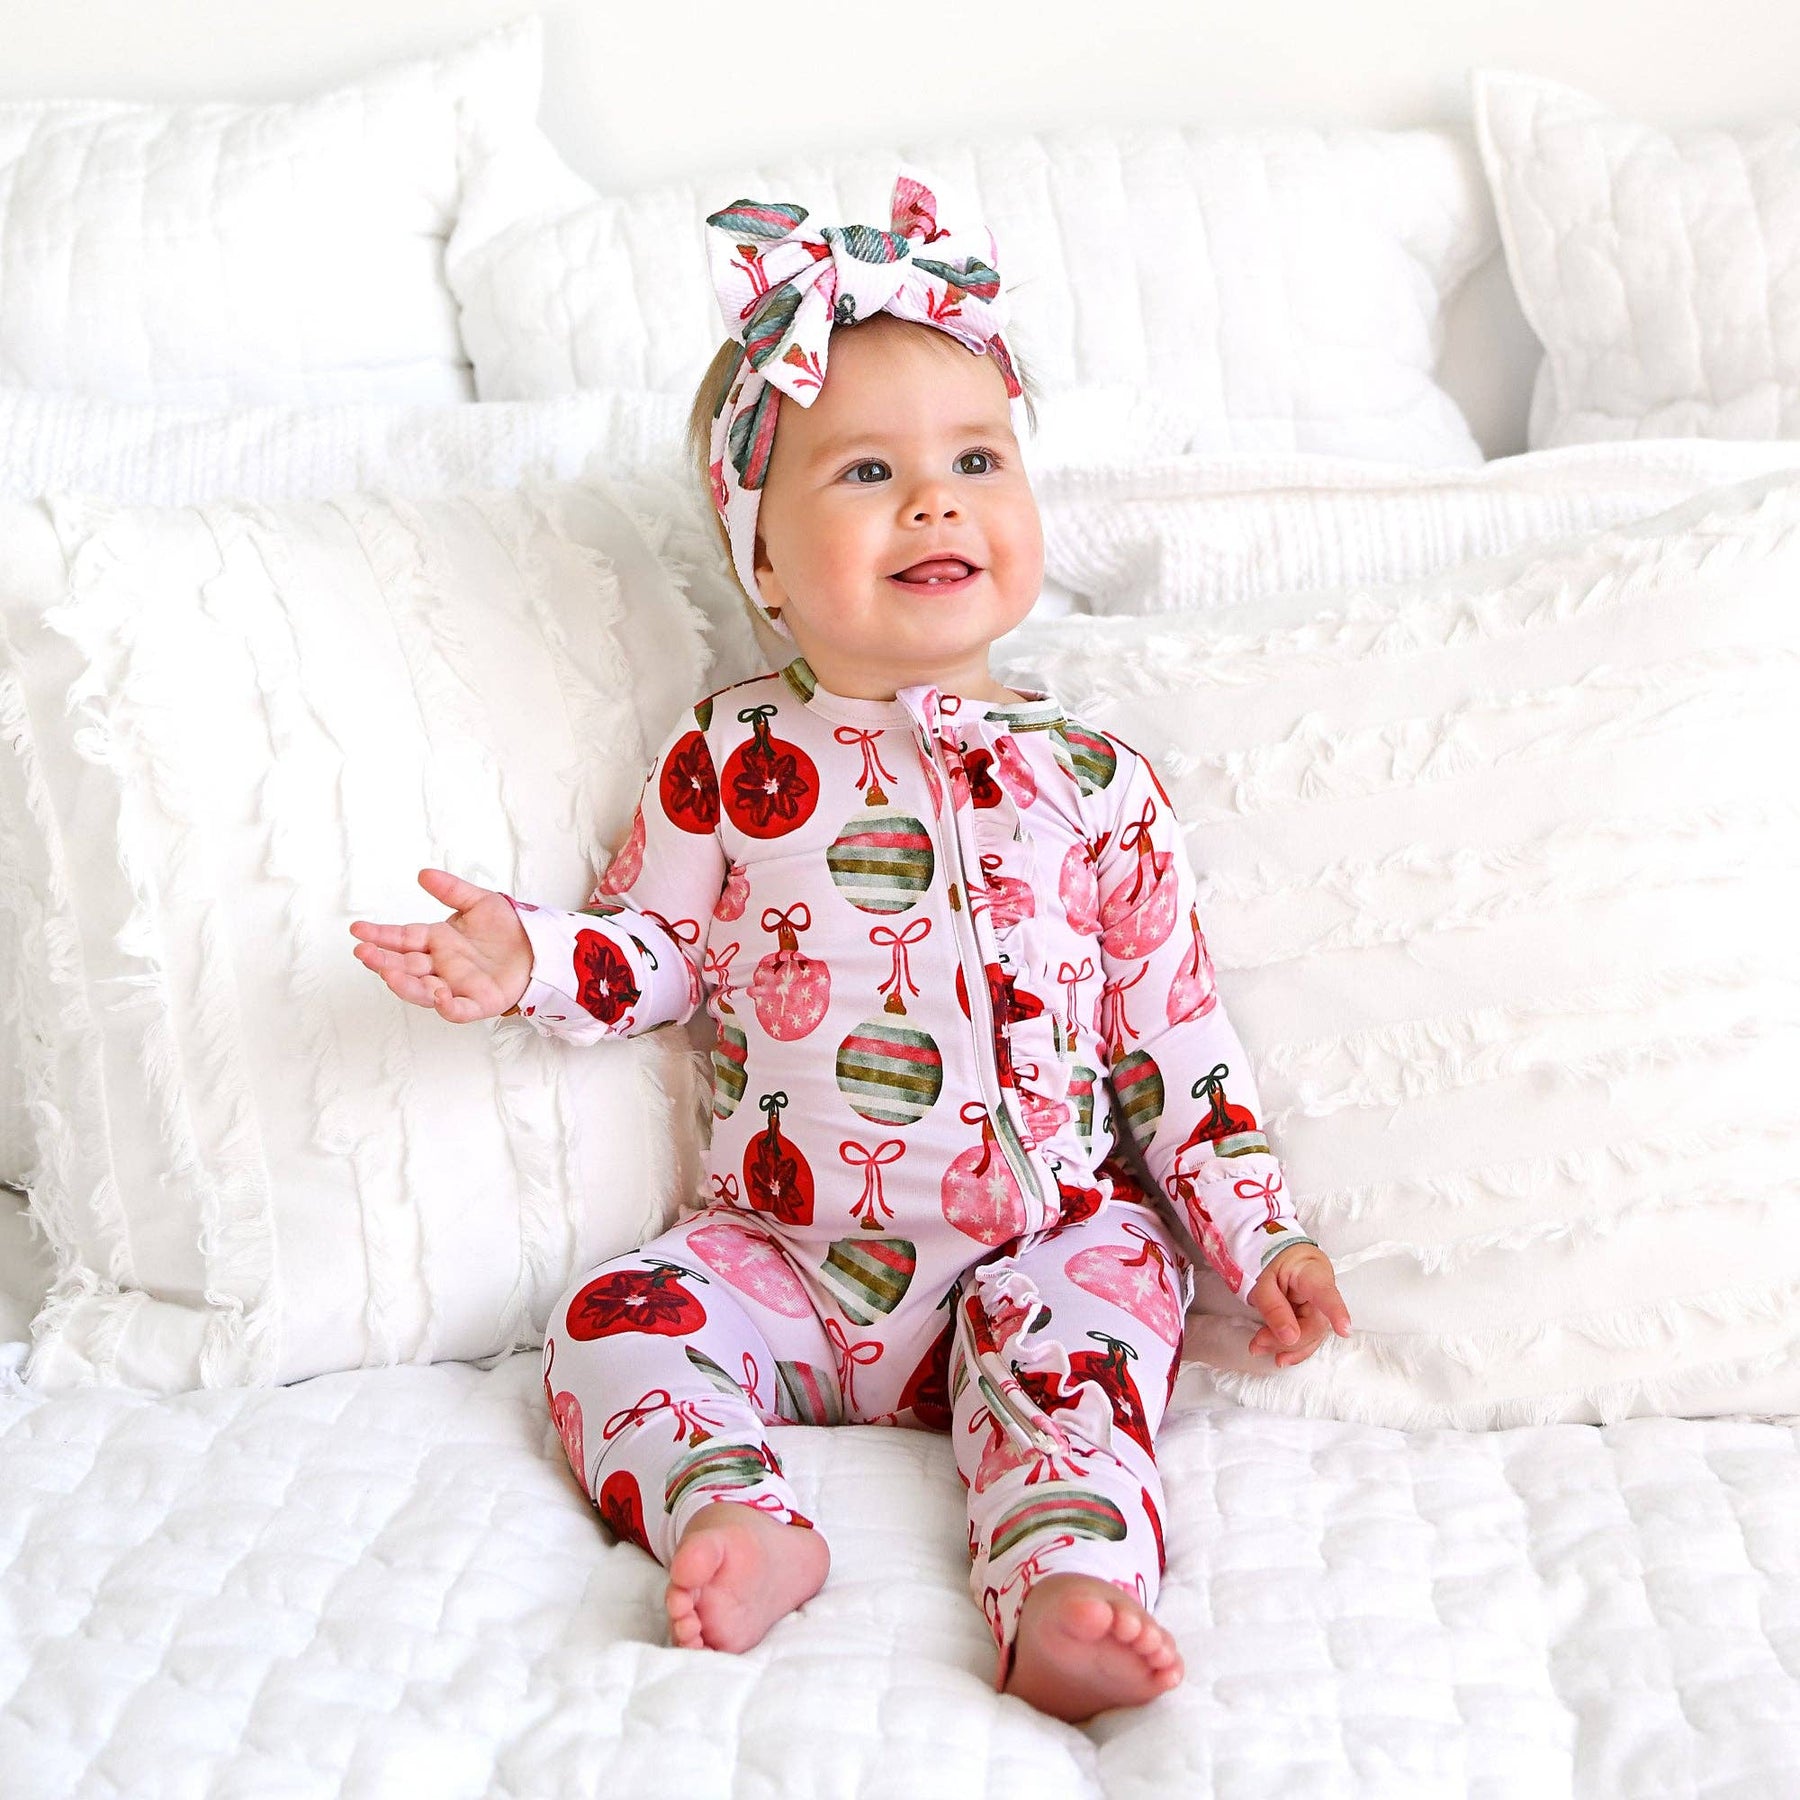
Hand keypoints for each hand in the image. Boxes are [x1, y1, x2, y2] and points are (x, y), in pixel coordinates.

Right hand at [348, 868, 531, 1023]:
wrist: (541, 946)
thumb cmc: (509, 928)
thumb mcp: (479, 902)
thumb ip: (452, 890)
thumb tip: (424, 874)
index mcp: (438, 941)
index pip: (402, 938)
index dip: (380, 936)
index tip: (358, 931)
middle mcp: (442, 965)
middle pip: (405, 966)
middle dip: (383, 961)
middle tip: (365, 953)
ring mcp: (457, 985)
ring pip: (423, 990)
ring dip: (404, 984)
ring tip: (389, 974)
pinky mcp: (479, 1002)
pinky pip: (459, 1010)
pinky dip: (447, 1006)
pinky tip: (438, 995)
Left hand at [1246, 1244, 1351, 1366]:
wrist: (1278, 1254)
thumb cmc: (1272, 1262)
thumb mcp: (1262, 1281)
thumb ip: (1273, 1307)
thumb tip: (1289, 1337)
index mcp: (1312, 1274)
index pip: (1326, 1294)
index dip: (1336, 1312)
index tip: (1344, 1329)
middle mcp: (1323, 1292)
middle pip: (1315, 1324)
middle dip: (1288, 1341)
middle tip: (1259, 1342)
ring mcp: (1320, 1307)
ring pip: (1312, 1335)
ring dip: (1286, 1347)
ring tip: (1259, 1348)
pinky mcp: (1313, 1317)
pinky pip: (1307, 1336)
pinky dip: (1291, 1347)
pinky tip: (1277, 1355)